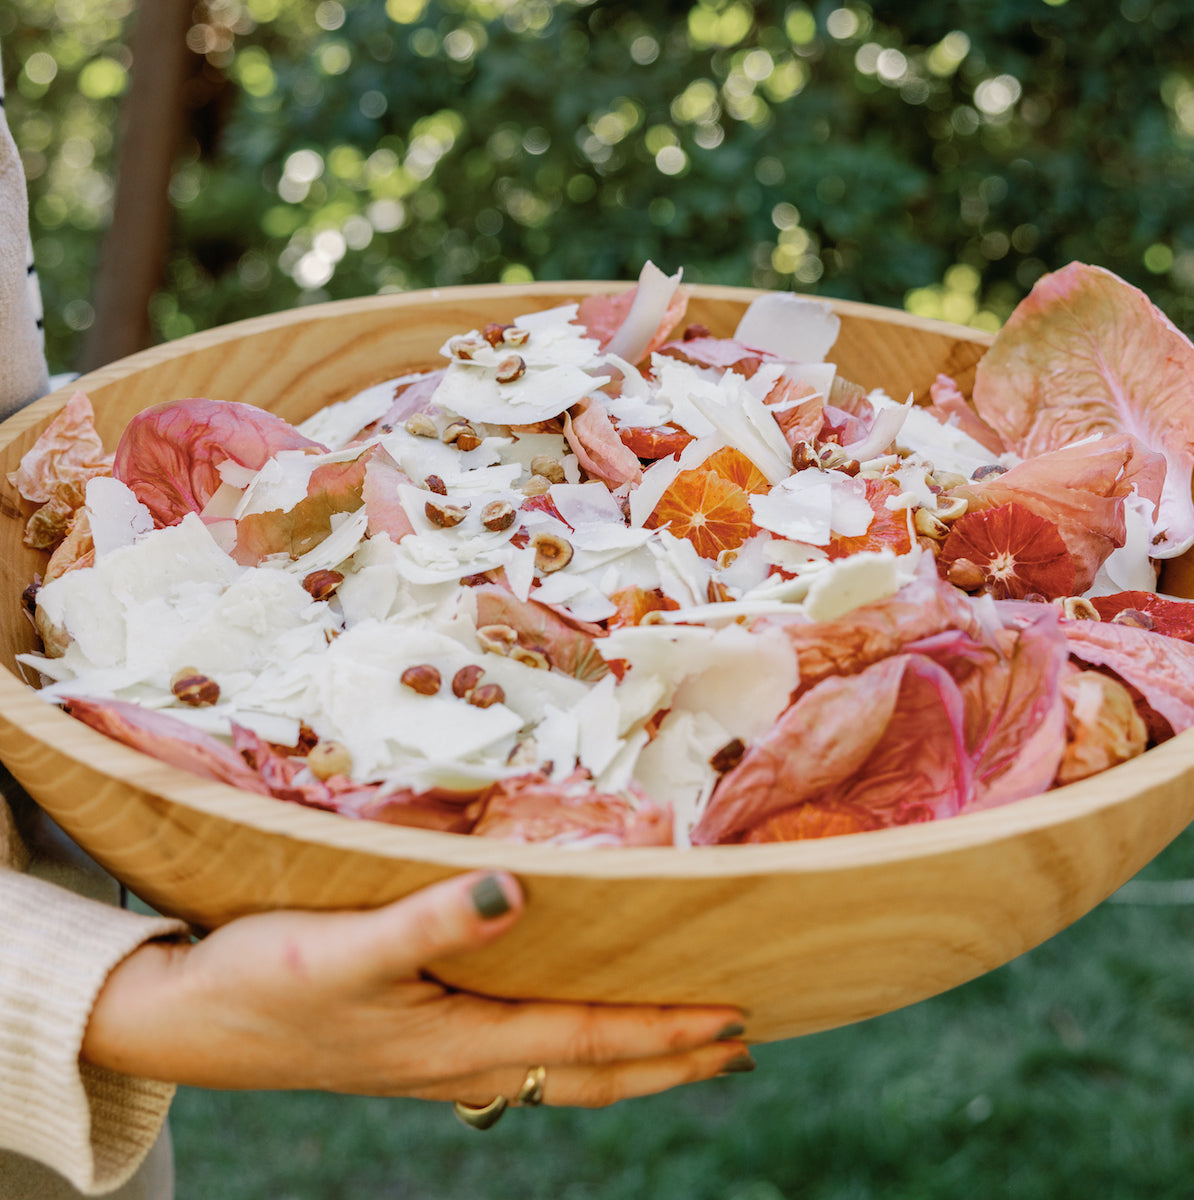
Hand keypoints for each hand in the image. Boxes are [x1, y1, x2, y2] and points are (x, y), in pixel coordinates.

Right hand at [81, 872, 752, 1107]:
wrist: (186, 1022)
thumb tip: (517, 889)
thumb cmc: (259, 981)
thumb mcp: (342, 945)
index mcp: (456, 1041)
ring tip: (677, 1047)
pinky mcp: (415, 1045)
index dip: (664, 1032)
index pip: (587, 1039)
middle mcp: (460, 1062)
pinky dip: (569, 1049)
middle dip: (668, 1063)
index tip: (731, 1019)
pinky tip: (566, 1030)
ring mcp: (438, 1060)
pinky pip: (520, 1055)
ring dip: (626, 1062)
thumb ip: (433, 920)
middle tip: (735, 1046)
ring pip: (558, 1069)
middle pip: (589, 1073)